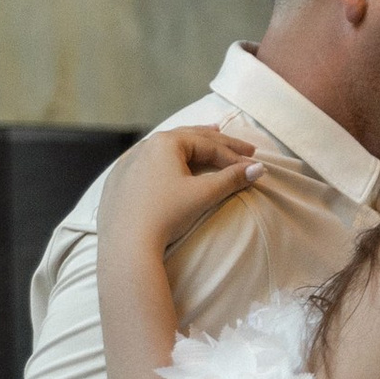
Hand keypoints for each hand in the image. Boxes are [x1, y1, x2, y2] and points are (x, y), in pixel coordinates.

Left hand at [100, 124, 258, 253]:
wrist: (127, 244)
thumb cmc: (166, 215)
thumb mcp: (203, 195)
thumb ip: (231, 179)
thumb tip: (259, 169)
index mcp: (166, 142)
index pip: (209, 146)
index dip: (234, 156)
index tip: (253, 165)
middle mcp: (146, 145)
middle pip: (190, 139)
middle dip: (219, 143)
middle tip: (243, 148)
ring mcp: (130, 161)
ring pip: (169, 147)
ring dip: (193, 143)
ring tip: (211, 135)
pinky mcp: (120, 179)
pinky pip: (150, 162)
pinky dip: (169, 159)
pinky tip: (172, 159)